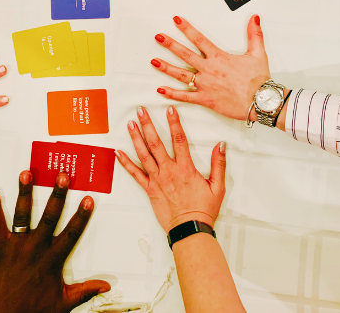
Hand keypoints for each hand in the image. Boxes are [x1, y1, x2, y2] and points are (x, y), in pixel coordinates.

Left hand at [0, 172, 110, 312]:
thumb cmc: (34, 311)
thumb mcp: (64, 302)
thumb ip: (86, 290)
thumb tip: (107, 285)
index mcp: (53, 260)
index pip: (71, 233)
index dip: (81, 216)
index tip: (88, 199)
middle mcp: (36, 249)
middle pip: (49, 217)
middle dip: (57, 195)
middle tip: (62, 177)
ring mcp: (17, 247)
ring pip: (22, 215)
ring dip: (25, 193)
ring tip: (26, 174)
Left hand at [116, 106, 225, 232]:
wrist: (190, 230)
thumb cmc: (203, 209)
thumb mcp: (217, 187)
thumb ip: (218, 164)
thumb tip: (221, 145)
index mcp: (185, 168)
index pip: (179, 139)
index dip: (174, 122)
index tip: (169, 109)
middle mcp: (168, 171)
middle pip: (156, 142)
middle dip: (148, 124)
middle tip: (141, 110)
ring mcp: (157, 179)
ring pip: (143, 154)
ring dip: (136, 138)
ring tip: (130, 124)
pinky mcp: (149, 189)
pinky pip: (135, 174)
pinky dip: (125, 163)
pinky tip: (118, 152)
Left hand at [151, 15, 269, 120]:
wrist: (261, 101)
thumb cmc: (259, 81)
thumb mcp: (258, 54)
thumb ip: (254, 35)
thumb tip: (255, 18)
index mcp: (219, 57)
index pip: (199, 39)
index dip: (186, 28)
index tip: (176, 20)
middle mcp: (209, 69)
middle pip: (185, 54)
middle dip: (170, 45)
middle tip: (157, 37)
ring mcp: (205, 84)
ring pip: (182, 74)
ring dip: (166, 68)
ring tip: (153, 61)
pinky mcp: (205, 99)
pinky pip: (186, 97)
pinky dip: (172, 94)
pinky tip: (160, 90)